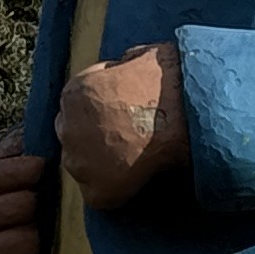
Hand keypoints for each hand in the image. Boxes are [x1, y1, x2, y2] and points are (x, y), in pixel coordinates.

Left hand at [56, 43, 187, 210]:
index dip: (97, 115)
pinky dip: (118, 192)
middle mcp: (67, 128)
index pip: (75, 109)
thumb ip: (124, 66)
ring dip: (103, 166)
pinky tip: (139, 180)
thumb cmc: (171, 81)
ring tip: (134, 164)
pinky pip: (103, 197)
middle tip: (124, 142)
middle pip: (73, 137)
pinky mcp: (98, 190)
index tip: (117, 119)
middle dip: (94, 140)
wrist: (187, 112)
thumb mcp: (141, 56)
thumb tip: (127, 65)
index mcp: (74, 92)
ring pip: (84, 169)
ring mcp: (79, 161)